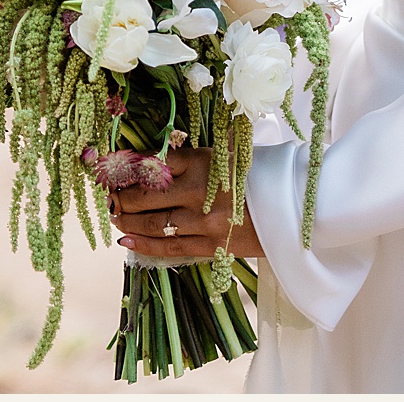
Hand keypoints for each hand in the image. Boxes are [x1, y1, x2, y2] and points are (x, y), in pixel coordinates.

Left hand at [109, 148, 264, 260]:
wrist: (293, 206)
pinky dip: (144, 245)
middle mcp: (199, 191)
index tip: (112, 166)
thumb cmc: (258, 174)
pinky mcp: (211, 246)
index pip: (153, 162)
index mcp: (203, 161)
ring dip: (128, 220)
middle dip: (122, 196)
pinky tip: (126, 241)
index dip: (127, 165)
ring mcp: (204, 222)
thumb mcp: (224, 155)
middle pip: (145, 195)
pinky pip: (170, 247)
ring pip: (154, 223)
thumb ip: (190, 158)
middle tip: (110, 194)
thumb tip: (150, 160)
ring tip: (116, 216)